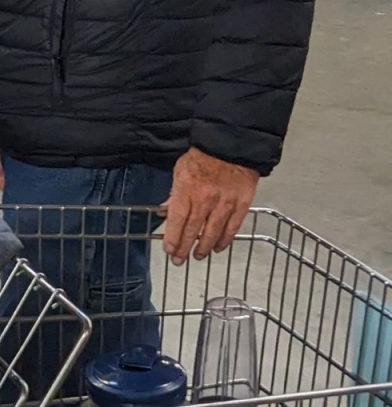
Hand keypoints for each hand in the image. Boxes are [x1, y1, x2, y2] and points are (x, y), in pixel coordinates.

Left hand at [160, 148, 258, 265]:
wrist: (230, 146)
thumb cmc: (201, 156)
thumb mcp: (179, 171)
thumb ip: (173, 194)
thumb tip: (165, 212)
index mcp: (186, 190)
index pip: (177, 220)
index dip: (173, 239)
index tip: (169, 250)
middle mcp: (205, 199)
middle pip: (193, 230)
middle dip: (184, 248)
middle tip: (179, 260)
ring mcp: (224, 203)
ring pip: (213, 232)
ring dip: (204, 248)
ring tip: (197, 256)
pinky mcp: (241, 204)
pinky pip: (232, 227)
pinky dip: (225, 240)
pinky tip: (218, 247)